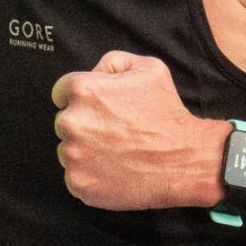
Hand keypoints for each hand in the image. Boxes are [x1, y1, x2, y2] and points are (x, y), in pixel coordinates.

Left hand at [51, 51, 221, 212]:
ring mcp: (73, 155)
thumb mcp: (147, 68)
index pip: (61, 92)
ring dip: (85, 151)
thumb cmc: (166, 113)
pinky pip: (74, 177)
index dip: (82, 100)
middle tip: (113, 133)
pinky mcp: (78, 183)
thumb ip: (112, 63)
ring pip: (67, 150)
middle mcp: (72, 122)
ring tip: (115, 152)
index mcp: (83, 90)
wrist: (183, 159)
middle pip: (64, 122)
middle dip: (84, 125)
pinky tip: (113, 170)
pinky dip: (90, 176)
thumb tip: (94, 73)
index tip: (99, 110)